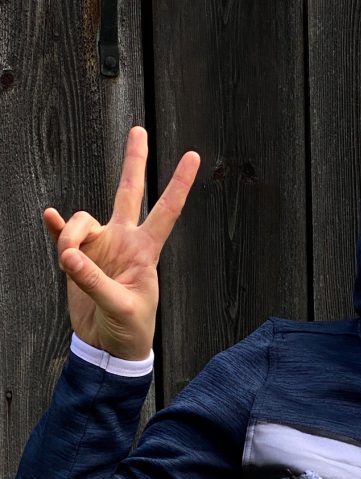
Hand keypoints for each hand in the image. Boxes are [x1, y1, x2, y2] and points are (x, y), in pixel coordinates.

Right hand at [43, 126, 200, 360]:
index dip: (178, 185)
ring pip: (82, 220)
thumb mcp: (119, 308)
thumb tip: (68, 256)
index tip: (193, 156)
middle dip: (134, 161)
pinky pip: (63, 235)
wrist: (110, 348)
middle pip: (130, 192)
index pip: (165, 212)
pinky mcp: (79, 259)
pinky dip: (56, 228)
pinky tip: (49, 218)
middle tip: (139, 130)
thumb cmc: (129, 330)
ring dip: (69, 234)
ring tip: (67, 262)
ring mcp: (101, 248)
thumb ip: (94, 281)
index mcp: (145, 252)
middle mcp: (124, 242)